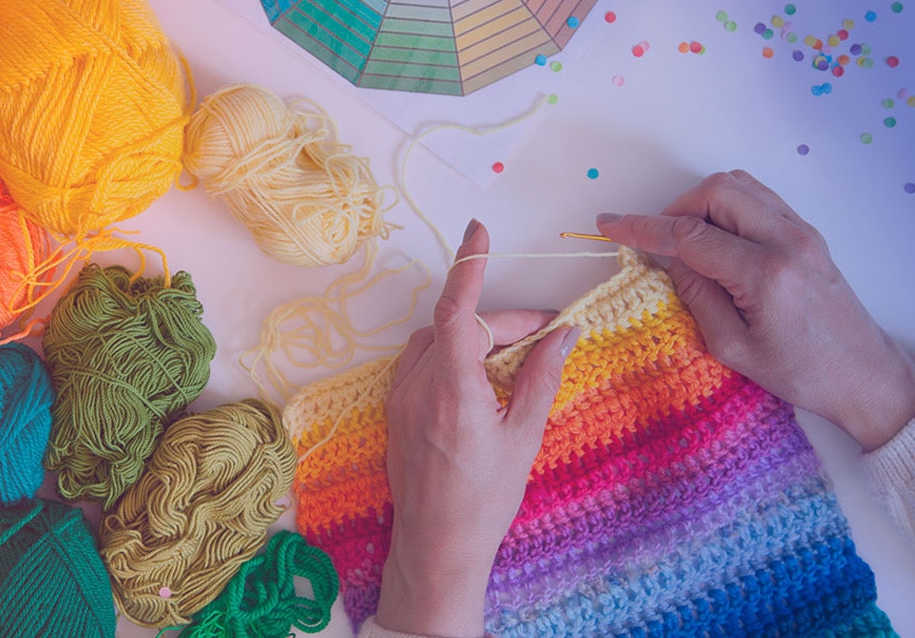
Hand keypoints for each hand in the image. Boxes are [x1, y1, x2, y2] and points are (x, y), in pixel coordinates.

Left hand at [376, 220, 579, 635]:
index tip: (479, 233)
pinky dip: (453, 355)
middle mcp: (418, 387)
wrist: (436, 545)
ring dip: (475, 337)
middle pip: (459, 327)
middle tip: (545, 338)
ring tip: (513, 362)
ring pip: (438, 340)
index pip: (456, 312)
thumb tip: (564, 334)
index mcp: (453, 391)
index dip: (468, 267)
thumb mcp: (524, 437)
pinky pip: (423, 361)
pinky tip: (480, 378)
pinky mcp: (395, 408)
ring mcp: (400, 397)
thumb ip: (542, 377)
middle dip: (502, 324)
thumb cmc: (484, 500)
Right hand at [597, 170, 914, 451]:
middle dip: (675, 208)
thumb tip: (669, 258)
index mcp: (765, 274)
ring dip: (701, 204)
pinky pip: (758, 199)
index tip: (611, 224)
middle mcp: (788, 240)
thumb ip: (695, 294)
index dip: (643, 227)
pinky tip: (715, 237)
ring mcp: (802, 231)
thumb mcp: (731, 346)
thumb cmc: (799, 371)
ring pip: (738, 186)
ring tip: (684, 239)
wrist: (862, 374)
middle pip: (716, 192)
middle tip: (655, 239)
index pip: (691, 234)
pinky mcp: (807, 233)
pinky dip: (726, 207)